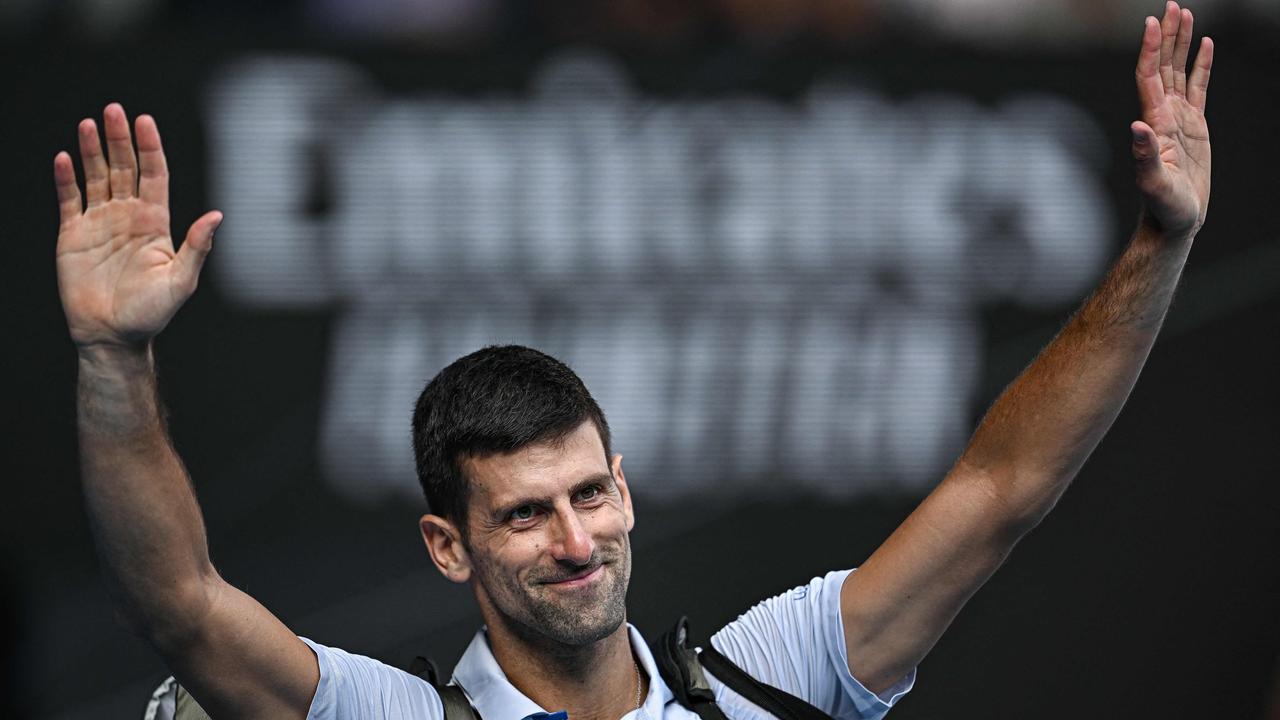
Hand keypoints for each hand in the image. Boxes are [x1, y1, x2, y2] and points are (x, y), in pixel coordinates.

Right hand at [54, 103, 221, 351]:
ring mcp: (100, 223)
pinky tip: (64, 158)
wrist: (113, 334)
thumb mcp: (181, 280)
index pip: (154, 175)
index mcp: (155, 222)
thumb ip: (197, 246)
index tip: (145, 120)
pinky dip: (66, 179)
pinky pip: (69, 200)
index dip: (150, 148)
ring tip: (88, 124)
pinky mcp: (73, 235)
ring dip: (91, 151)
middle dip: (119, 139)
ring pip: (96, 177)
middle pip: (124, 168)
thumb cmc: (151, 312)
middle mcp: (128, 216)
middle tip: (114, 111)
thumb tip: (218, 216)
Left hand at [1131, 2, 1212, 237]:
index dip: (1149, 49)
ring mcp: (1178, 118)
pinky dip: (1201, 65)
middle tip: (1172, 5)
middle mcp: (1163, 115)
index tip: (1151, 22)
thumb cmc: (1163, 208)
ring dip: (1181, 43)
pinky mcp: (1194, 126)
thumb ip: (1144, 157)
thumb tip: (1136, 128)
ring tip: (1185, 13)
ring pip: (1179, 71)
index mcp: (1154, 122)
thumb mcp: (1153, 184)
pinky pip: (1198, 87)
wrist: (1175, 221)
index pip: (1148, 76)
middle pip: (1163, 65)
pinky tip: (1205, 45)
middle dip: (1167, 35)